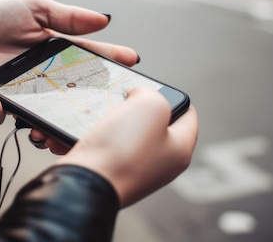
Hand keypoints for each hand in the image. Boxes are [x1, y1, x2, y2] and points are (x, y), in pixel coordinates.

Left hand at [0, 0, 139, 126]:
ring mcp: (26, 93)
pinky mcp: (1, 104)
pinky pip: (4, 118)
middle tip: (93, 116)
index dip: (112, 59)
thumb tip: (105, 20)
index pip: (91, 57)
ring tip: (38, 130)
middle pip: (75, 97)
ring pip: (45, 118)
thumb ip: (67, 17)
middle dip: (86, 110)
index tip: (132, 61)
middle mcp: (48, 77)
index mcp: (59, 52)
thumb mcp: (34, 8)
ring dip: (44, 127)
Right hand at [57, 87, 197, 207]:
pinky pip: (103, 145)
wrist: (85, 184)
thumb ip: (151, 93)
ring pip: (124, 132)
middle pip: (152, 122)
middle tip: (123, 97)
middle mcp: (160, 163)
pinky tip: (85, 129)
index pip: (187, 113)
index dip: (170, 95)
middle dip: (136, 106)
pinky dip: (93, 134)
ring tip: (100, 112)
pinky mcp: (109, 173)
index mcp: (180, 149)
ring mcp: (133, 170)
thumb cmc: (123, 149)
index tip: (150, 88)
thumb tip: (136, 96)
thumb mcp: (151, 105)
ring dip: (110, 118)